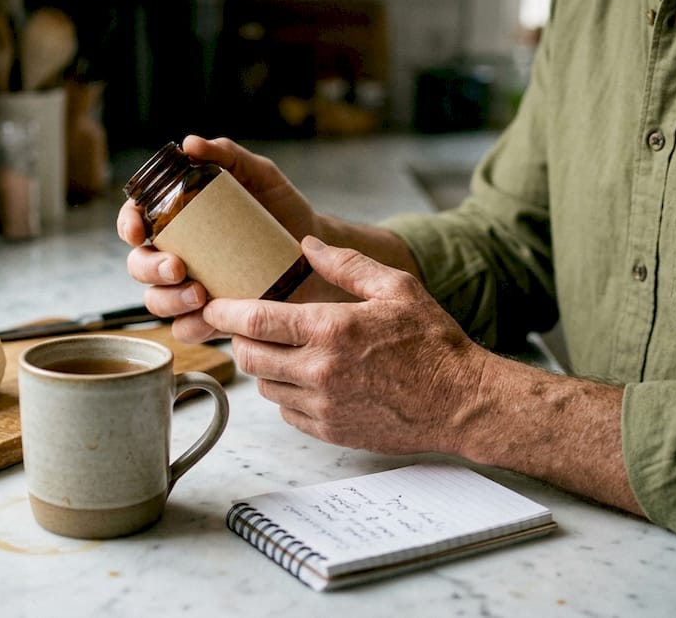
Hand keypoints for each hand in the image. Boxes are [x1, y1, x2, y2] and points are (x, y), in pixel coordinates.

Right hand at [118, 135, 321, 342]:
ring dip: (168, 300)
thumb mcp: (258, 175)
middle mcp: (176, 253)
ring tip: (200, 294)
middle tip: (177, 267)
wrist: (317, 251)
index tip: (140, 232)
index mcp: (177, 219)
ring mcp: (190, 287)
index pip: (136, 219)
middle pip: (138, 265)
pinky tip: (211, 317)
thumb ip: (227, 154)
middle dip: (150, 268)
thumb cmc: (281, 208)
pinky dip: (193, 326)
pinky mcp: (212, 317)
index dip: (128, 225)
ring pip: (156, 301)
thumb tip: (190, 143)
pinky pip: (187, 329)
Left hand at [201, 235, 490, 455]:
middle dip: (242, 339)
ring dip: (266, 367)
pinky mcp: (330, 431)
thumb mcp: (397, 288)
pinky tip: (308, 378)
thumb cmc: (434, 343)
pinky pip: (286, 412)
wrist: (462, 403)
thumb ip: (348, 264)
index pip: (255, 321)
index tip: (214, 306)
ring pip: (265, 386)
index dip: (224, 313)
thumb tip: (308, 245)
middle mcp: (321, 371)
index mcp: (332, 330)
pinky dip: (287, 394)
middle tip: (253, 326)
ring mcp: (323, 406)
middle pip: (250, 356)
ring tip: (286, 350)